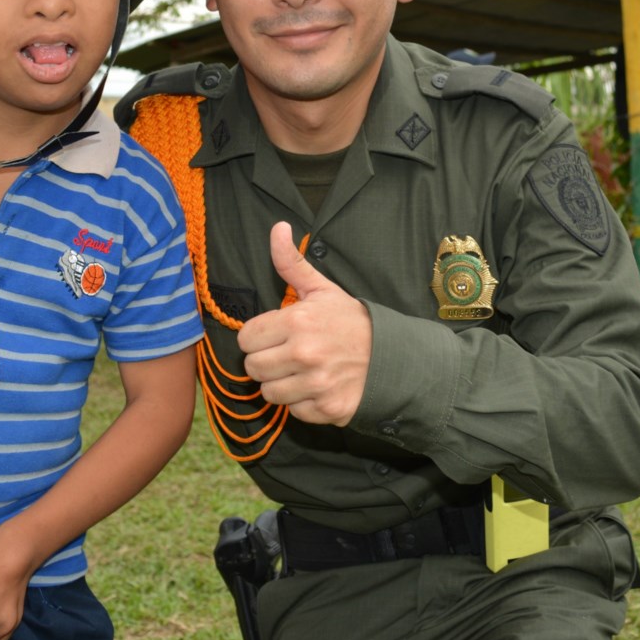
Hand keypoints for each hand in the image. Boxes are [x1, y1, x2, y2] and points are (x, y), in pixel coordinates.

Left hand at [236, 222, 371, 425]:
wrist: (393, 355)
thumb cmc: (350, 322)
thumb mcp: (322, 289)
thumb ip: (291, 263)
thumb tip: (278, 227)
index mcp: (297, 322)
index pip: (246, 339)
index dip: (258, 337)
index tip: (275, 335)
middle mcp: (304, 354)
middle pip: (252, 368)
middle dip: (266, 361)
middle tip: (286, 354)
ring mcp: (316, 384)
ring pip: (269, 394)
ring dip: (281, 385)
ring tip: (301, 371)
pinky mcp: (327, 409)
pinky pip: (293, 412)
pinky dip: (302, 403)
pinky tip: (317, 387)